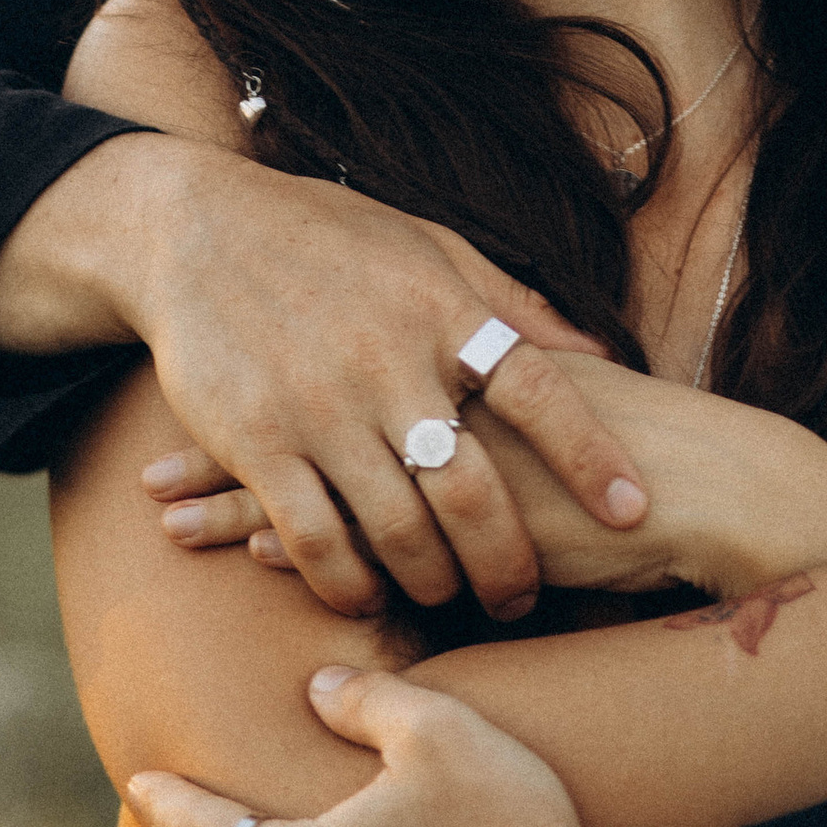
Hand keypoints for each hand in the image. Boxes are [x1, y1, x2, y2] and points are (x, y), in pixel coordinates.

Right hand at [105, 145, 648, 621]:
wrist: (193, 229)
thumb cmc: (324, 236)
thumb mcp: (426, 248)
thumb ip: (510, 304)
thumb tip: (601, 352)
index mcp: (440, 310)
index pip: (538, 391)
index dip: (591, 455)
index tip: (632, 510)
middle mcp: (387, 362)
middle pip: (473, 489)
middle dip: (508, 561)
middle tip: (521, 596)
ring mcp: (320, 407)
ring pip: (399, 530)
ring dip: (432, 581)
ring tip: (448, 598)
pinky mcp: (258, 442)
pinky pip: (316, 540)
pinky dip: (348, 583)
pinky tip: (365, 594)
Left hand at [159, 363, 826, 601]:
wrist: (705, 485)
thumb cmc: (631, 440)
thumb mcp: (546, 388)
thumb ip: (491, 366)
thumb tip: (437, 367)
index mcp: (445, 352)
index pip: (318, 366)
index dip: (249, 388)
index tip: (187, 400)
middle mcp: (431, 398)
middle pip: (295, 415)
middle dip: (217, 452)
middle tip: (148, 483)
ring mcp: (439, 458)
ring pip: (312, 476)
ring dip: (234, 507)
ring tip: (167, 527)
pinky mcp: (450, 519)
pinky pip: (360, 531)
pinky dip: (299, 546)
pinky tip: (250, 561)